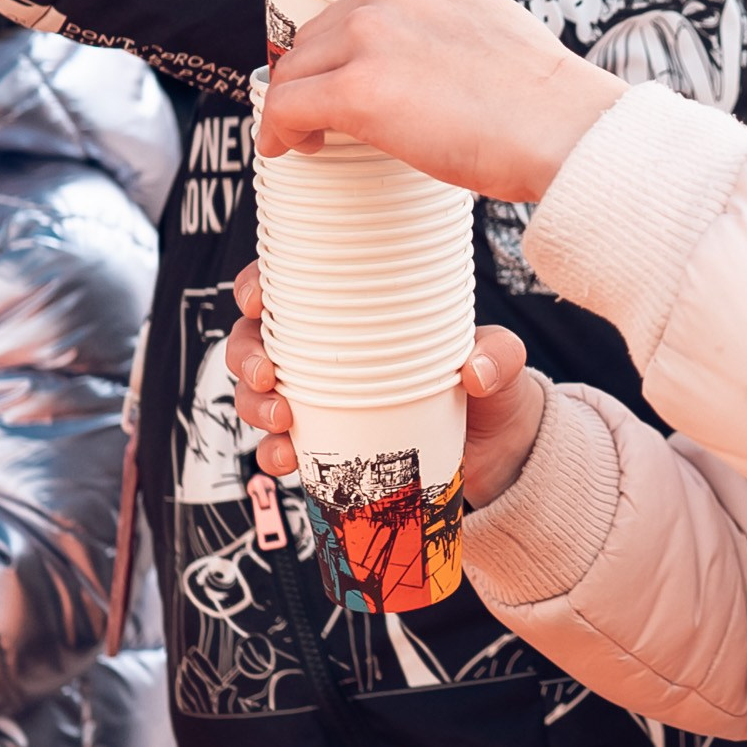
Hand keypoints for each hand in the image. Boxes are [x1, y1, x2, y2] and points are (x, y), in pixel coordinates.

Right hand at [224, 263, 547, 505]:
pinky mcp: (324, 448)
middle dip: (245, 356)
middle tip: (268, 375)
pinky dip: (273, 453)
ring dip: (253, 406)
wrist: (498, 456)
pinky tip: (286, 459)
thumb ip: (498, 356)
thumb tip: (475, 372)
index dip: (256, 286)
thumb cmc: (490, 388)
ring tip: (281, 421)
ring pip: (256, 394)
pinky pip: (279, 447)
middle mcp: (325, 354)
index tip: (257, 300)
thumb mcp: (502, 361)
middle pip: (255, 341)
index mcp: (357, 316)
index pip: (291, 286)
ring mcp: (319, 402)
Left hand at [256, 0, 624, 204]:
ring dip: (299, 103)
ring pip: (297, 70)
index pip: (358, 1)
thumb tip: (404, 65)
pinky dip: (277, 130)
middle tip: (329, 114)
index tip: (350, 73)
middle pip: (319, 33)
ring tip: (315, 134)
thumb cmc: (540, 97)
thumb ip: (439, 25)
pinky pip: (285, 107)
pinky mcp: (356, 88)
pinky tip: (287, 147)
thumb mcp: (488, 24)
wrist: (564, 130)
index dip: (345, 44)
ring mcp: (370, 34)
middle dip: (320, 74)